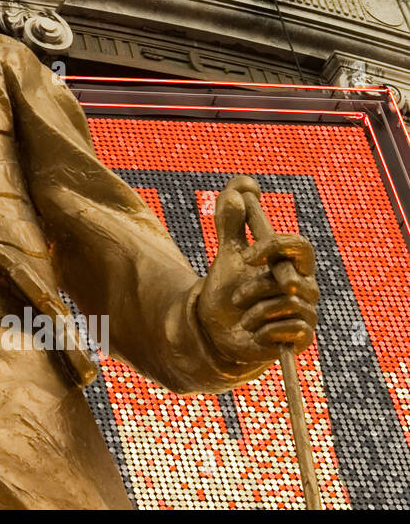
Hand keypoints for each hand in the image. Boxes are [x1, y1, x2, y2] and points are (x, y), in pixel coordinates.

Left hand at [196, 175, 319, 365]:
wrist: (217, 332)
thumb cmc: (229, 291)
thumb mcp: (227, 255)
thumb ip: (231, 221)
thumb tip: (242, 185)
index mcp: (290, 264)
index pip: (299, 245)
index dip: (274, 246)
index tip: (246, 255)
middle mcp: (304, 287)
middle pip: (291, 277)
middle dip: (257, 286)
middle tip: (237, 297)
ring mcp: (305, 313)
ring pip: (287, 303)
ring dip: (253, 310)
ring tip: (242, 316)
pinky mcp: (300, 338)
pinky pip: (289, 329)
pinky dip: (263, 329)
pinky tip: (253, 331)